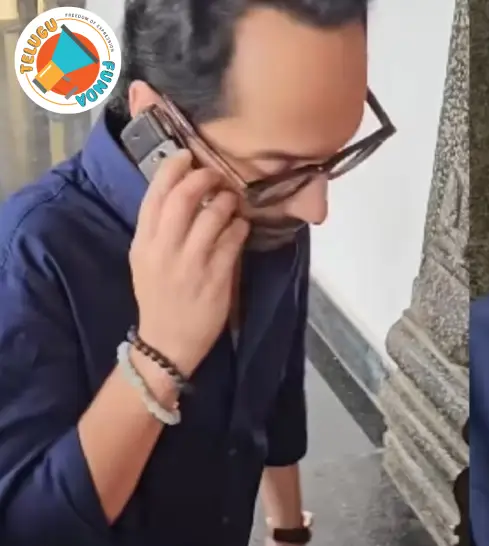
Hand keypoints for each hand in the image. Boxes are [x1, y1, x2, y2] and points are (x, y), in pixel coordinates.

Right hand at [129, 150, 248, 374]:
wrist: (167, 342)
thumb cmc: (158, 296)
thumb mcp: (145, 260)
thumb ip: (158, 228)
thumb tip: (181, 189)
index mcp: (143, 243)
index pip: (155, 195)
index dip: (173, 169)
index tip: (187, 156)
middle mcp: (164, 250)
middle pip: (184, 199)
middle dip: (204, 179)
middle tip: (217, 175)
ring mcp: (191, 265)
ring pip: (212, 217)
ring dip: (227, 201)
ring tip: (232, 201)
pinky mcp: (216, 278)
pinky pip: (232, 241)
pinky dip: (240, 227)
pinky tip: (242, 225)